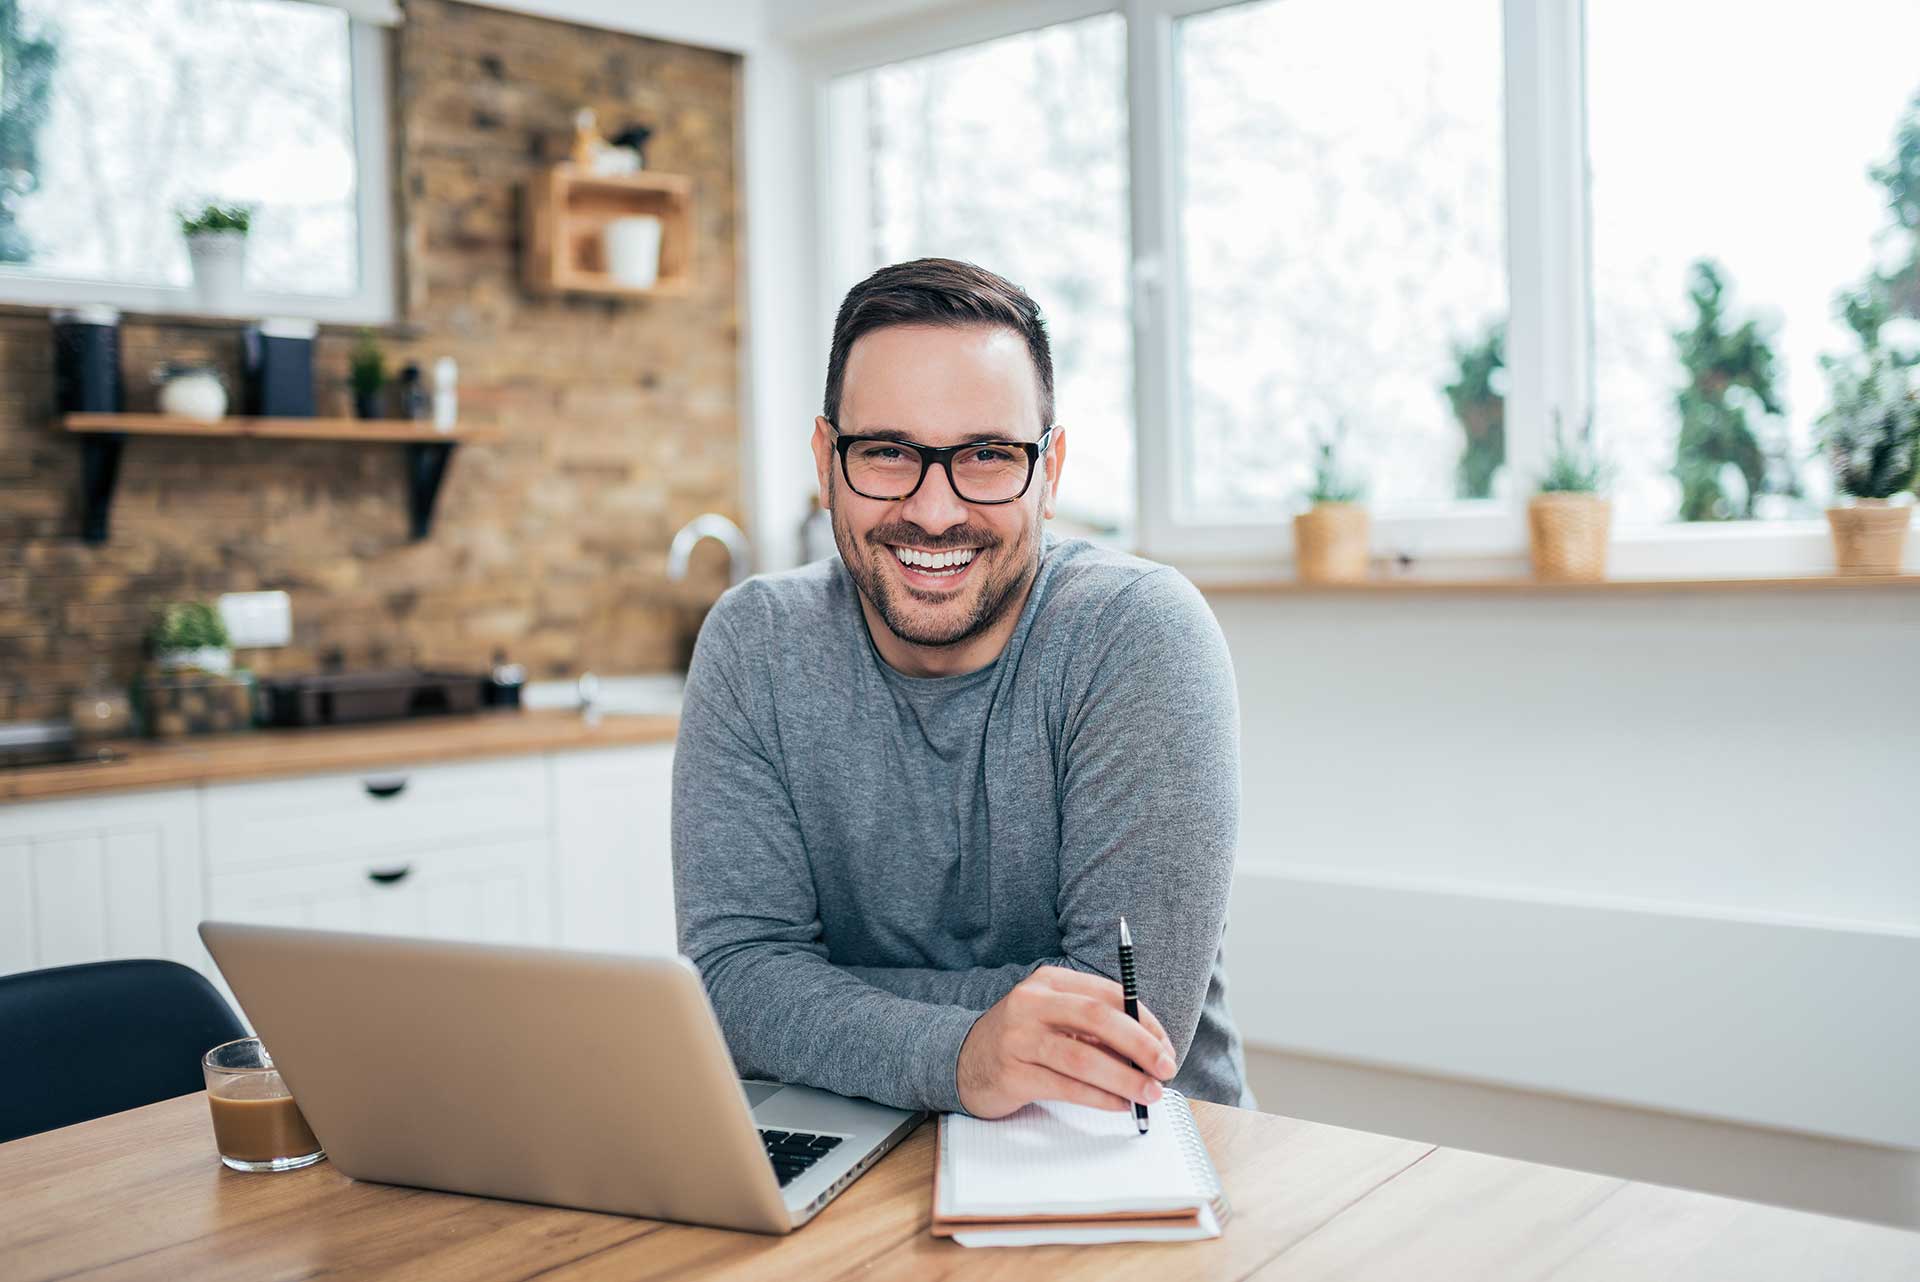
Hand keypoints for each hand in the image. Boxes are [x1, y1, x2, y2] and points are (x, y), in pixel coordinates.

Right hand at [956, 965, 1178, 1118]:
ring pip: (1083, 1058)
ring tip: (1149, 1093)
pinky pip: (1065, 1087)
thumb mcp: (1056, 1019)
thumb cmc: (1024, 1041)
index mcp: (1050, 982)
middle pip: (1097, 1018)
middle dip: (1140, 1044)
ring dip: (1124, 1078)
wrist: (963, 1062)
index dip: (1144, 1020)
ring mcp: (1018, 1038)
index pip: (1108, 994)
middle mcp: (1031, 1003)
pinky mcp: (1012, 1073)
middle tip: (1165, 1067)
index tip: (1166, 1046)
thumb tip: (1150, 1051)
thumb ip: (1096, 1028)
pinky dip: (1099, 1098)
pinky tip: (1119, 1104)